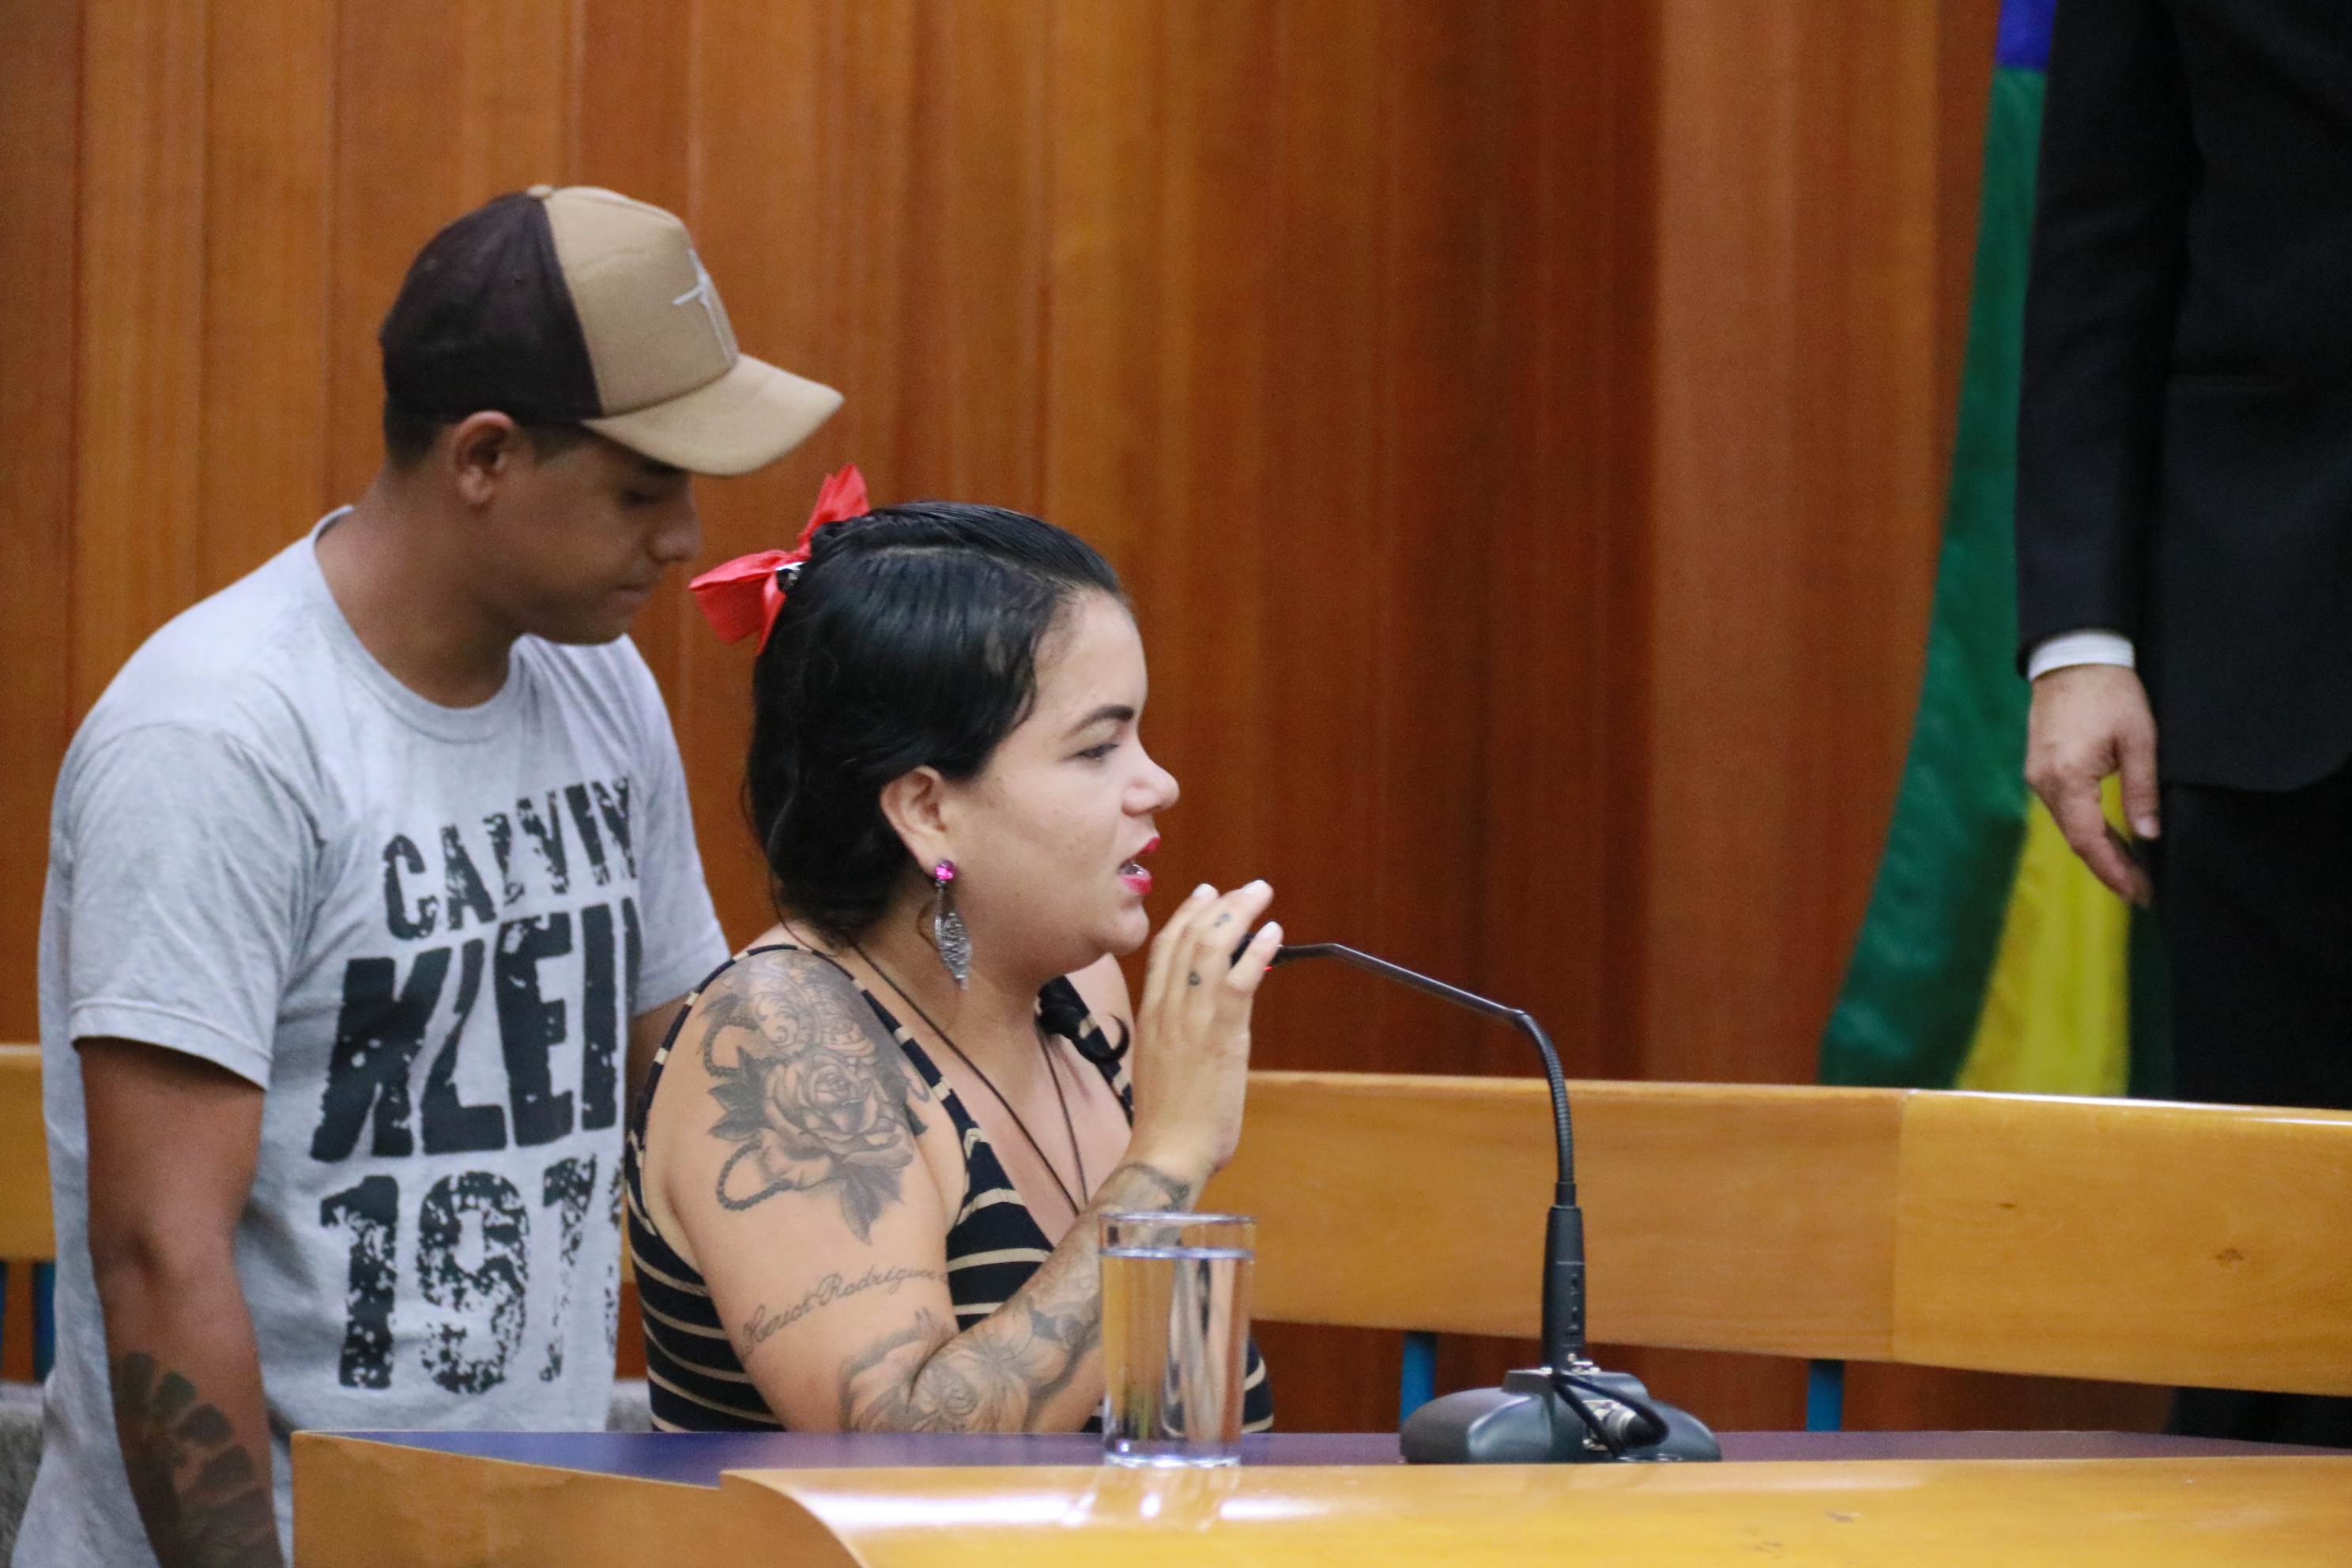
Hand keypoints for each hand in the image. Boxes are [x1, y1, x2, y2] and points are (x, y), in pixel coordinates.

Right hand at [1125, 881, 1279, 1185]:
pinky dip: (1256, 951)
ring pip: (1210, 948)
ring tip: (1261, 896)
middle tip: (1247, 888)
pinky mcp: (1219, 1034)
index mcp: (1150, 1012)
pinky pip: (1237, 980)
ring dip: (1239, 915)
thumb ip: (1179, 1032)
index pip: (1164, 948)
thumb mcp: (1164, 1062)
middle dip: (1220, 904)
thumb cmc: (1169, 1118)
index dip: (1186, 914)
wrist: (1167, 1150)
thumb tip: (1206, 1018)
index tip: (1205, 893)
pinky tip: (1272, 934)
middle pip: (1188, 937)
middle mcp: (1166, 1007)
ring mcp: (1190, 1019)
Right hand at [2024, 663, 2157, 903]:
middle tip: (2141, 890)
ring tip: (2131, 868)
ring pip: (2069, 825)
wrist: (2073, 656)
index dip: (2114, 870)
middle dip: (2108, 867)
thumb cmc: (2111, 692)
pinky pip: (2064, 807)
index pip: (2089, 840)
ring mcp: (2038, 775)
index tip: (2140, 892)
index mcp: (2068, 777)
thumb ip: (2142, 791)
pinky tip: (2109, 835)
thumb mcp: (2139, 740)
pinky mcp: (2040, 767)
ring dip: (2098, 848)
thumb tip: (2149, 836)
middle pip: (2076, 839)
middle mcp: (2045, 781)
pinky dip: (2086, 827)